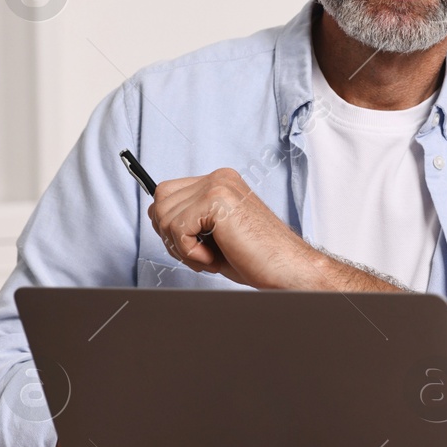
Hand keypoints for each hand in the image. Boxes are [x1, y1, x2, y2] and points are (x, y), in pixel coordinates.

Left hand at [148, 168, 320, 289]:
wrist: (288, 268)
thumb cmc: (257, 258)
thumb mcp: (215, 233)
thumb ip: (190, 219)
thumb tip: (158, 217)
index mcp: (220, 182)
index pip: (167, 192)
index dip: (170, 224)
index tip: (192, 245)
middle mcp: (218, 178)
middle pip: (160, 201)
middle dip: (171, 235)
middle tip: (201, 253)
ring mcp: (218, 186)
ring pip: (164, 216)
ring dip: (182, 247)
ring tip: (211, 256)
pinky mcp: (217, 200)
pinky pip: (177, 228)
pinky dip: (189, 252)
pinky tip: (214, 257)